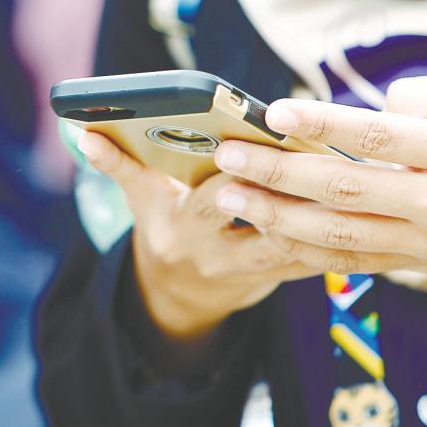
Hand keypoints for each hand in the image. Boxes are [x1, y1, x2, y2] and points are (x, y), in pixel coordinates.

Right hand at [78, 131, 315, 340]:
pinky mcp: (281, 278)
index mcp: (181, 228)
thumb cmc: (160, 227)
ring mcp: (253, 271)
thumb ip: (114, 163)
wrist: (177, 294)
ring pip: (297, 242)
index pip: (210, 202)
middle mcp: (218, 253)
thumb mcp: (137, 196)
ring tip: (336, 174)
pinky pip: (315, 258)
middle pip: (261, 221)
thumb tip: (81, 132)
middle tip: (308, 153)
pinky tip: (346, 201)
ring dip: (318, 211)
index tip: (258, 148)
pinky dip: (333, 231)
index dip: (236, 175)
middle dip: (285, 189)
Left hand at [212, 76, 426, 276]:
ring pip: (339, 232)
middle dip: (279, 172)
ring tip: (230, 196)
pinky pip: (351, 260)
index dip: (326, 122)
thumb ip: (424, 102)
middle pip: (345, 187)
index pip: (380, 136)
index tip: (276, 111)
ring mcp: (425, 241)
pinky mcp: (414, 262)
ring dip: (277, 216)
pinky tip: (266, 230)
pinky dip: (304, 247)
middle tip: (229, 155)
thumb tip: (381, 106)